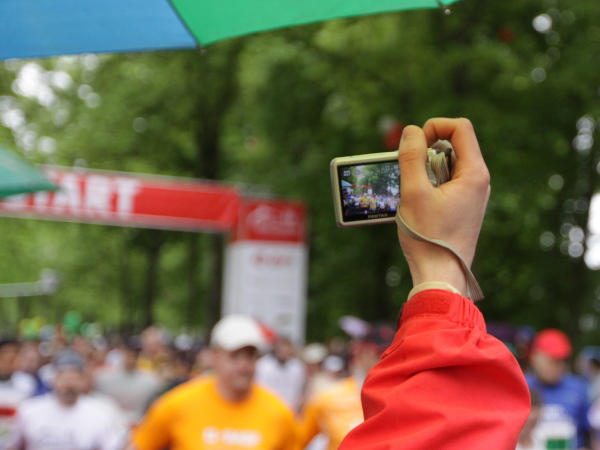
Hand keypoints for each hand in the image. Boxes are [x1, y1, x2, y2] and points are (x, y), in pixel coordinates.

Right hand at [397, 118, 489, 295]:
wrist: (440, 275)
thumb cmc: (428, 237)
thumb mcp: (413, 193)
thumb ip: (411, 158)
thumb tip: (411, 131)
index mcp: (474, 173)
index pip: (460, 128)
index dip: (434, 126)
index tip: (414, 144)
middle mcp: (478, 181)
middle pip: (452, 145)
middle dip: (426, 151)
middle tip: (408, 172)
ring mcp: (472, 194)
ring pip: (447, 165)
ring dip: (424, 170)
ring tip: (412, 193)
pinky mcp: (463, 206)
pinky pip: (445, 182)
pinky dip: (428, 185)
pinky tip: (416, 204)